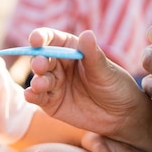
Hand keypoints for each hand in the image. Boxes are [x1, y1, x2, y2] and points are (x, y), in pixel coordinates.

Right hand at [24, 28, 151, 142]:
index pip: (51, 39)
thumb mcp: (106, 71)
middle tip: (40, 66)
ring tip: (40, 85)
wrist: (121, 117)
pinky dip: (31, 95)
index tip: (36, 40)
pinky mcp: (50, 102)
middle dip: (38, 61)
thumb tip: (86, 34)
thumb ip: (93, 55)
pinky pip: (37, 97)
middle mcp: (58, 65)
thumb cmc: (116, 87)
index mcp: (70, 50)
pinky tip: (30, 95)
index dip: (41, 37)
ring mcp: (53, 83)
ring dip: (36, 80)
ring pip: (38, 78)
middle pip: (40, 58)